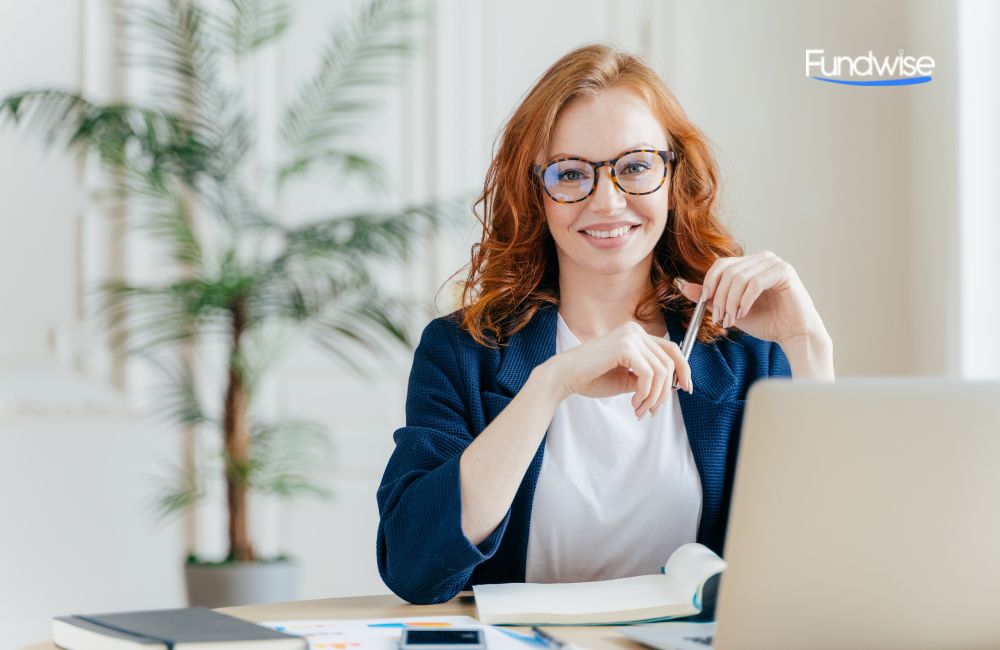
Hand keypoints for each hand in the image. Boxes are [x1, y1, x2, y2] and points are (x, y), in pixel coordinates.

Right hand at [544, 321, 693, 418]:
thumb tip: (671, 386)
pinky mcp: (624, 347)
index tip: (686, 388)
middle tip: (652, 411)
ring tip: (640, 410)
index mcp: (635, 334)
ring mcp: (630, 336)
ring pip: (661, 371)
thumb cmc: (590, 378)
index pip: (671, 349)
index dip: (684, 369)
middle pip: (669, 362)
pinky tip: (634, 403)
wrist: (564, 377)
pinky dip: (645, 394)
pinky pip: (649, 375)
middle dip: (665, 392)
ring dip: (653, 397)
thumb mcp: (626, 379)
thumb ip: (647, 378)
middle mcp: (634, 330)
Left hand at [677, 250, 827, 345]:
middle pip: (727, 271)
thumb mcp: (731, 310)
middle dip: (719, 297)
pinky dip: (745, 301)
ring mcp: (774, 263)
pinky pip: (755, 282)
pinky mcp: (784, 271)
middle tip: (719, 319)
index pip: (721, 265)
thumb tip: (683, 286)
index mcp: (749, 264)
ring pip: (739, 277)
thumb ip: (710, 297)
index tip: (705, 304)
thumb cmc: (766, 322)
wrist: (793, 334)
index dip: (709, 283)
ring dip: (731, 302)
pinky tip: (743, 313)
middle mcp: (762, 258)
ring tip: (732, 320)